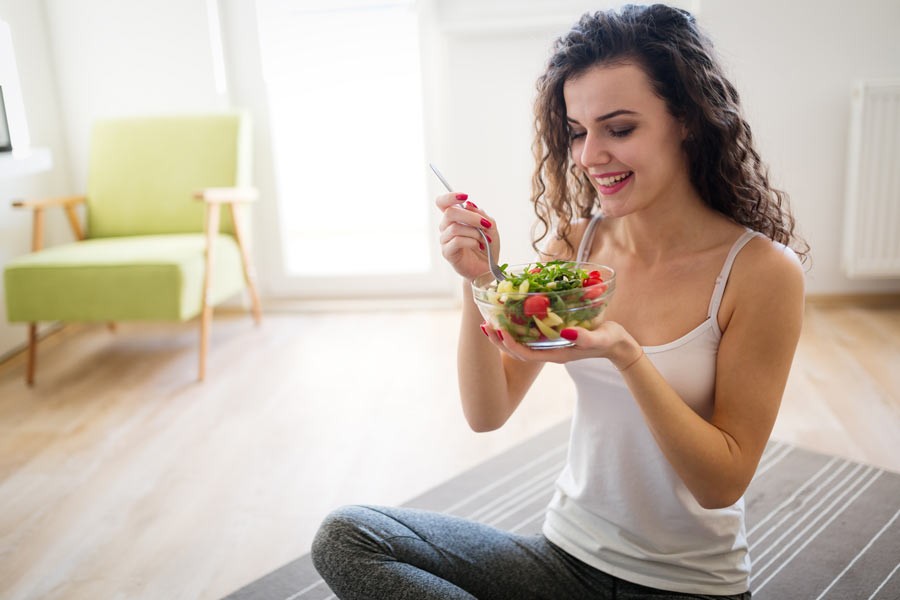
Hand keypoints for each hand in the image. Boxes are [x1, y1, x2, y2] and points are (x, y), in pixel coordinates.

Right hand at [435, 193, 499, 280]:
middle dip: (471, 217)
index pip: (442, 203)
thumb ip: (480, 214)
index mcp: (454, 218)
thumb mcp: (490, 226)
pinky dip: (471, 241)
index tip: (464, 196)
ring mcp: (445, 240)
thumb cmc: (488, 246)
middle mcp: (446, 227)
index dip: (449, 196)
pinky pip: (456, 241)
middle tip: (485, 224)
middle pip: (450, 213)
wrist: (489, 268)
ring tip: (485, 239)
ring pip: (454, 228)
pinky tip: (480, 246)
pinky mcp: (447, 253)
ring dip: (474, 232)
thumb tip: (469, 204)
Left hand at [479, 319, 642, 368]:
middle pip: (517, 350)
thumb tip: (566, 332)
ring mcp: (550, 345)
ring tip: (490, 320)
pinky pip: (529, 334)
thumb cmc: (610, 341)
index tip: (497, 329)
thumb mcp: (601, 338)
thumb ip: (585, 338)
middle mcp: (549, 351)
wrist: (618, 345)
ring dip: (505, 333)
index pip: (525, 354)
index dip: (509, 344)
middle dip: (499, 340)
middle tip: (485, 324)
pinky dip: (517, 326)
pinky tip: (511, 314)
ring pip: (521, 343)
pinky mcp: (553, 336)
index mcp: (556, 354)